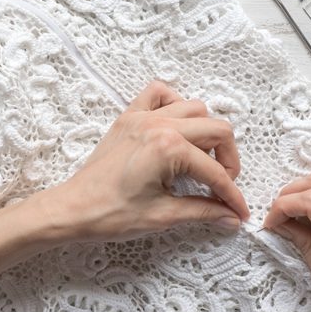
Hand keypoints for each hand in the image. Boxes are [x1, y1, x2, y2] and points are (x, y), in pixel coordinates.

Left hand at [39, 80, 250, 243]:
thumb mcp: (163, 216)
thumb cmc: (110, 214)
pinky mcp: (129, 118)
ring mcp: (142, 117)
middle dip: (228, 160)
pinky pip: (158, 94)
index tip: (238, 212)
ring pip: (194, 108)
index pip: (214, 171)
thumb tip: (230, 217)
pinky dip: (174, 104)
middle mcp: (159, 124)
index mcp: (168, 148)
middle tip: (224, 186)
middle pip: (216, 130)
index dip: (231, 196)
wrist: (72, 209)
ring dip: (206, 133)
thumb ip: (203, 212)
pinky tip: (177, 129)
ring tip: (202, 161)